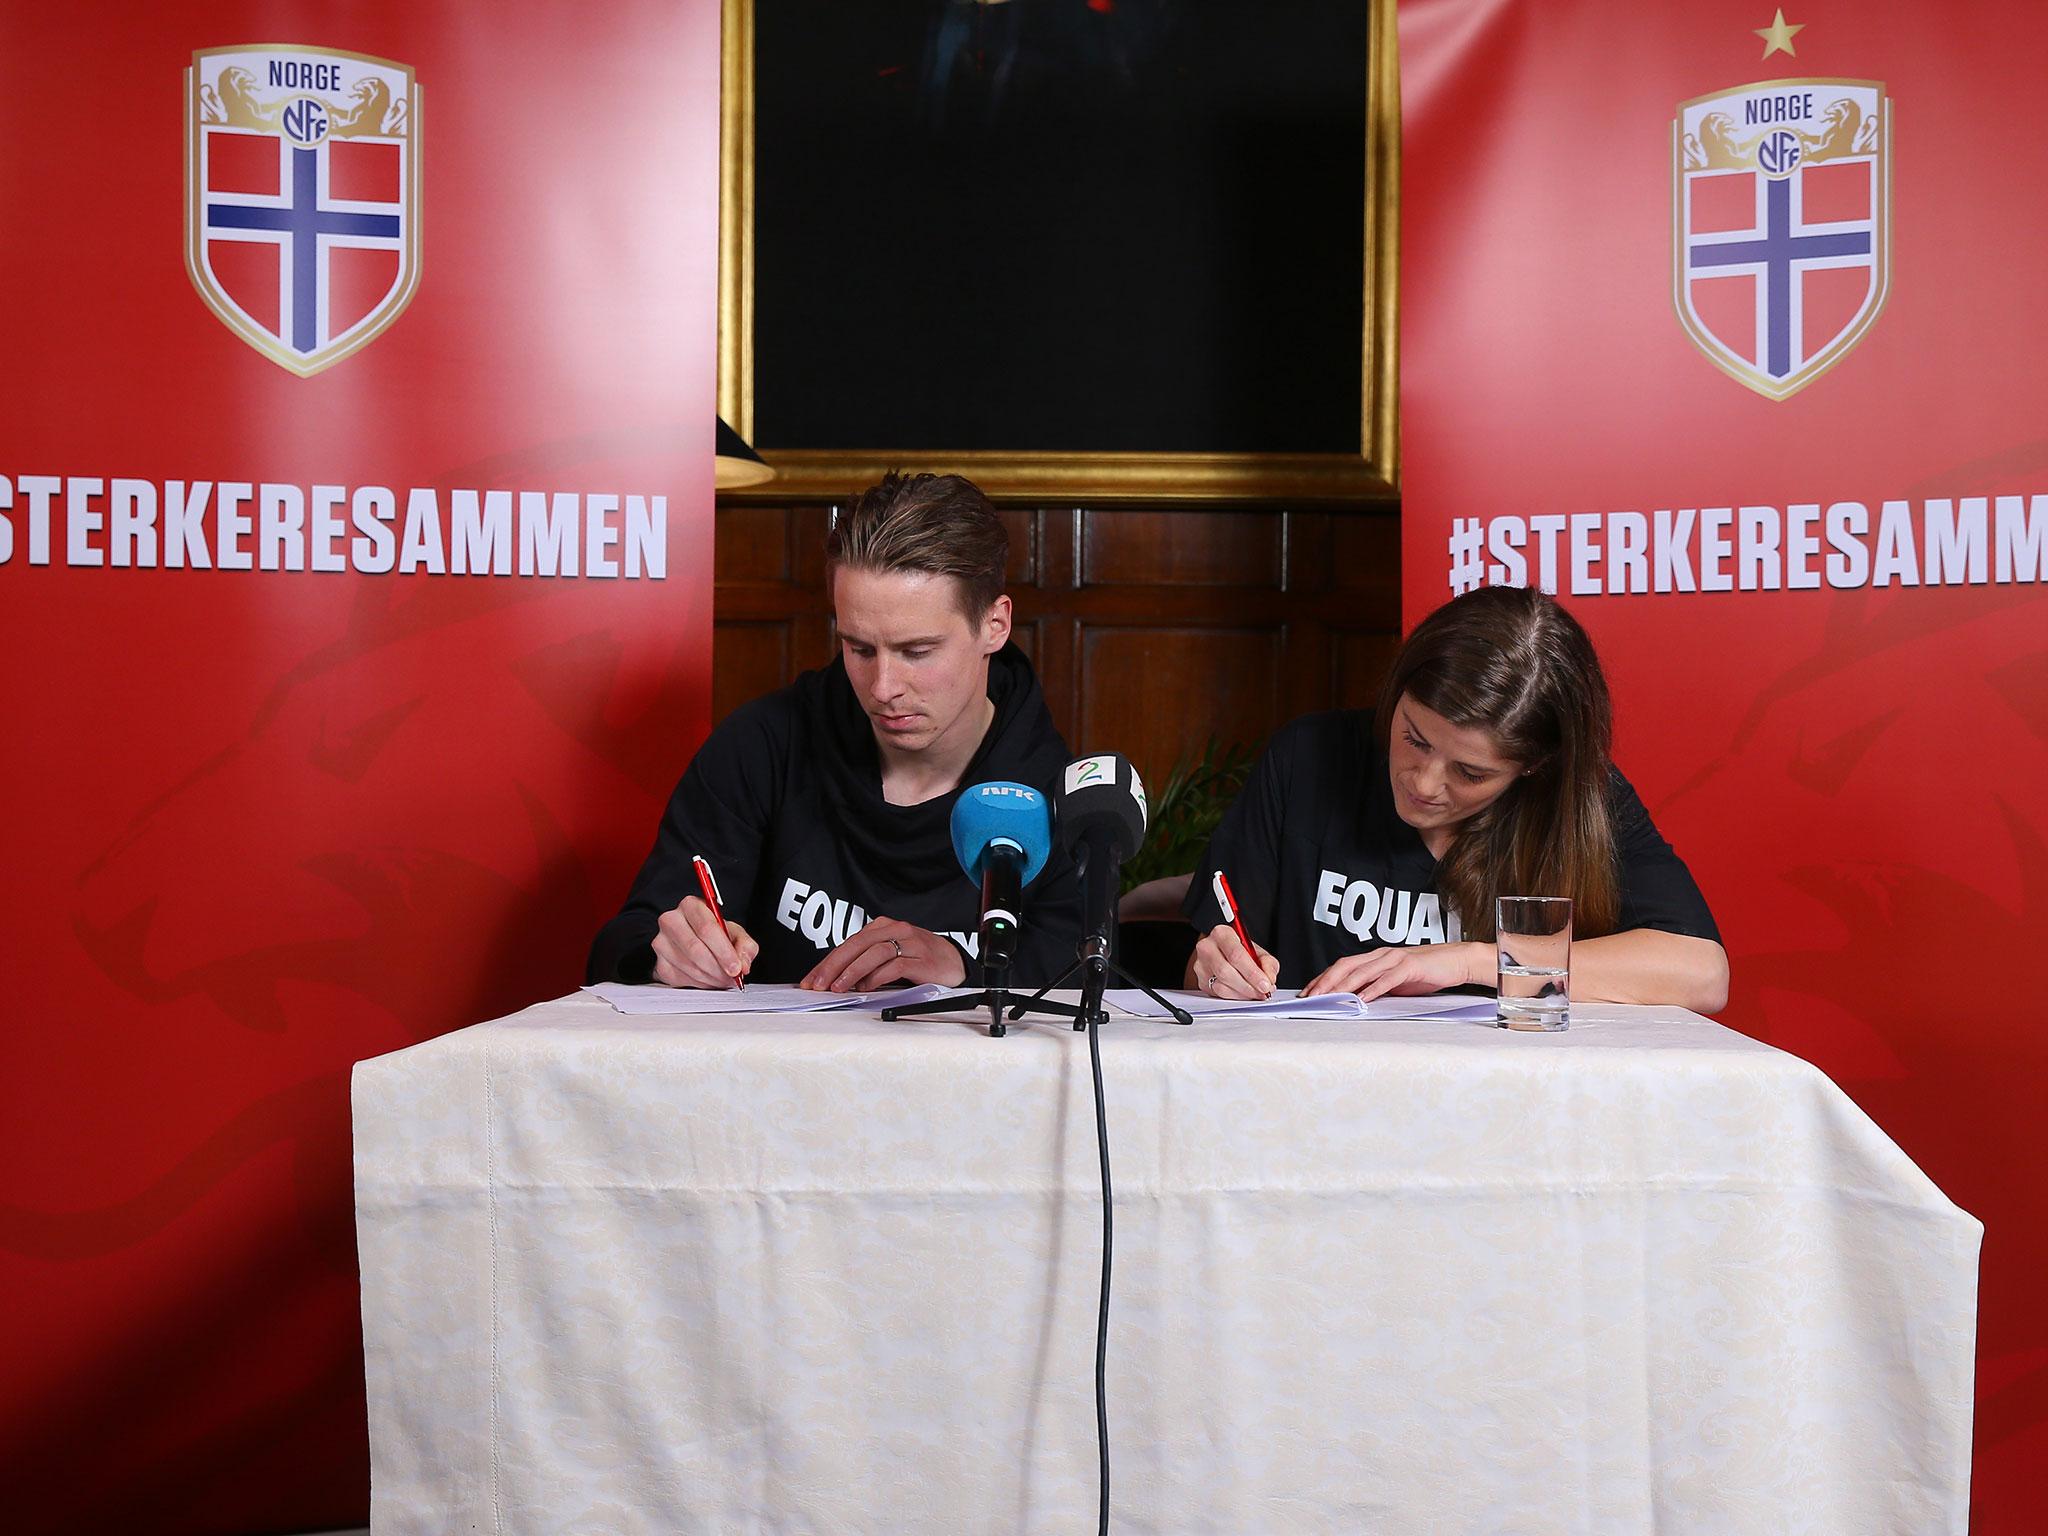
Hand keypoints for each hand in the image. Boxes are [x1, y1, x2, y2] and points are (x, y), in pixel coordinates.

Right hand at [652, 896, 758, 988]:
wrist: (695, 942)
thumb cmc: (714, 935)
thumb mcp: (736, 934)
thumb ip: (745, 946)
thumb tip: (743, 965)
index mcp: (691, 906)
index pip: (707, 929)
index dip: (724, 952)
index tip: (736, 968)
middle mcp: (671, 920)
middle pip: (696, 949)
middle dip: (718, 968)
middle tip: (731, 977)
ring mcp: (661, 942)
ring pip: (689, 966)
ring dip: (711, 978)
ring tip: (723, 979)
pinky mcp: (659, 963)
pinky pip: (680, 978)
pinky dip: (699, 984)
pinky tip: (708, 979)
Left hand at [801, 917, 967, 991]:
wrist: (954, 963)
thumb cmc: (918, 959)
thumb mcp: (889, 955)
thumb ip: (865, 963)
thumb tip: (833, 980)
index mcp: (882, 927)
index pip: (848, 943)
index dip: (826, 962)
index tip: (810, 980)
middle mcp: (895, 930)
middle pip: (857, 944)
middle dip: (834, 966)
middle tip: (818, 984)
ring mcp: (910, 943)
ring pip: (874, 953)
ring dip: (852, 971)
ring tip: (838, 987)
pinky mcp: (922, 959)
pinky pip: (895, 965)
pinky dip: (877, 977)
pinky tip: (866, 988)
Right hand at [1186, 923, 1278, 998]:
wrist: (1225, 954)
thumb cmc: (1242, 951)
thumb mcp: (1259, 952)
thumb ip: (1268, 963)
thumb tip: (1269, 978)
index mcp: (1222, 934)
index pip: (1236, 955)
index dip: (1252, 973)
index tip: (1265, 984)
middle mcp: (1207, 948)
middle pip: (1226, 972)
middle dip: (1248, 986)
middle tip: (1262, 992)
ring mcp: (1201, 965)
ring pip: (1221, 986)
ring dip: (1242, 994)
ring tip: (1255, 993)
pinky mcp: (1200, 981)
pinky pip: (1218, 994)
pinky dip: (1234, 997)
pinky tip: (1243, 993)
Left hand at [1302, 940, 1485, 999]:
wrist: (1457, 962)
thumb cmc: (1427, 972)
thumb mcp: (1397, 981)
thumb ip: (1377, 986)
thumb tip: (1356, 1000)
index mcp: (1376, 957)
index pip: (1343, 965)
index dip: (1323, 977)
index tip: (1308, 991)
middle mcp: (1382, 955)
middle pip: (1346, 965)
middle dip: (1326, 981)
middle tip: (1311, 996)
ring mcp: (1395, 959)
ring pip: (1362, 971)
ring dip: (1343, 986)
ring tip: (1328, 998)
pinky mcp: (1410, 967)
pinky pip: (1387, 978)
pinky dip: (1373, 989)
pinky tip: (1362, 999)